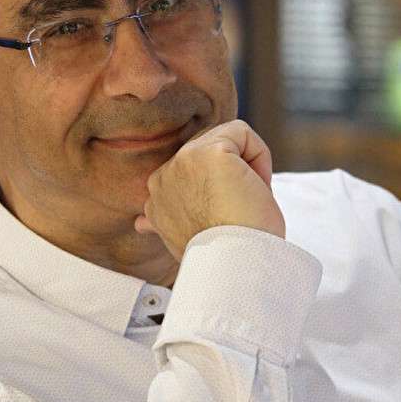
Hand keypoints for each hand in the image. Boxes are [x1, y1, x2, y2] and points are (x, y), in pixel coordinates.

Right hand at [134, 120, 285, 259]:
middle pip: (209, 151)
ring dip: (246, 167)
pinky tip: (255, 190)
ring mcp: (182, 162)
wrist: (236, 268)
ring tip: (245, 203)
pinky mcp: (209, 152)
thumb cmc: (224, 256)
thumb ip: (167, 220)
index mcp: (156, 201)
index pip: (189, 173)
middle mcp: (162, 179)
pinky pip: (243, 133)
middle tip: (239, 212)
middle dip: (232, 175)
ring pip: (226, 139)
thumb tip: (140, 222)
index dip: (212, 189)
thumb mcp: (191, 235)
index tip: (221, 217)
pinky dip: (260, 157)